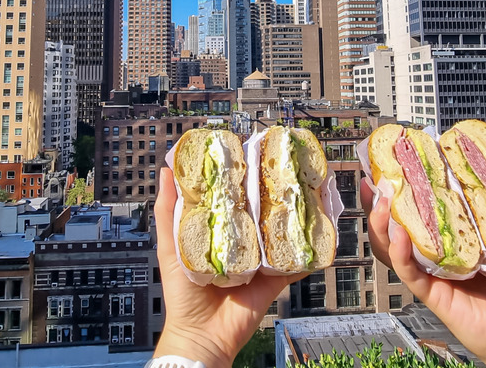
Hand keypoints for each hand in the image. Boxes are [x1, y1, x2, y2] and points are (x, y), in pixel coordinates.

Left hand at [154, 168, 303, 366]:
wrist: (202, 334)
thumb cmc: (182, 293)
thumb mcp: (169, 246)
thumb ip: (168, 211)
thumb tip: (164, 171)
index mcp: (219, 230)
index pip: (234, 197)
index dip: (242, 176)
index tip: (250, 151)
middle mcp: (243, 240)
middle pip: (262, 210)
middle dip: (274, 191)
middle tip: (286, 169)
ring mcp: (262, 258)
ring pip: (283, 232)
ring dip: (296, 215)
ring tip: (307, 192)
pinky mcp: (277, 277)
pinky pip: (298, 262)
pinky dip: (311, 250)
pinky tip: (321, 230)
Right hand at [361, 178, 485, 366]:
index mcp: (452, 239)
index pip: (421, 210)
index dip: (405, 190)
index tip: (397, 165)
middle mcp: (436, 254)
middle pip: (396, 226)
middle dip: (379, 203)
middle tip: (374, 180)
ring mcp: (430, 273)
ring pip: (393, 248)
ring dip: (381, 224)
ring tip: (380, 202)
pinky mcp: (431, 293)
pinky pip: (408, 271)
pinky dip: (400, 253)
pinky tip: (398, 235)